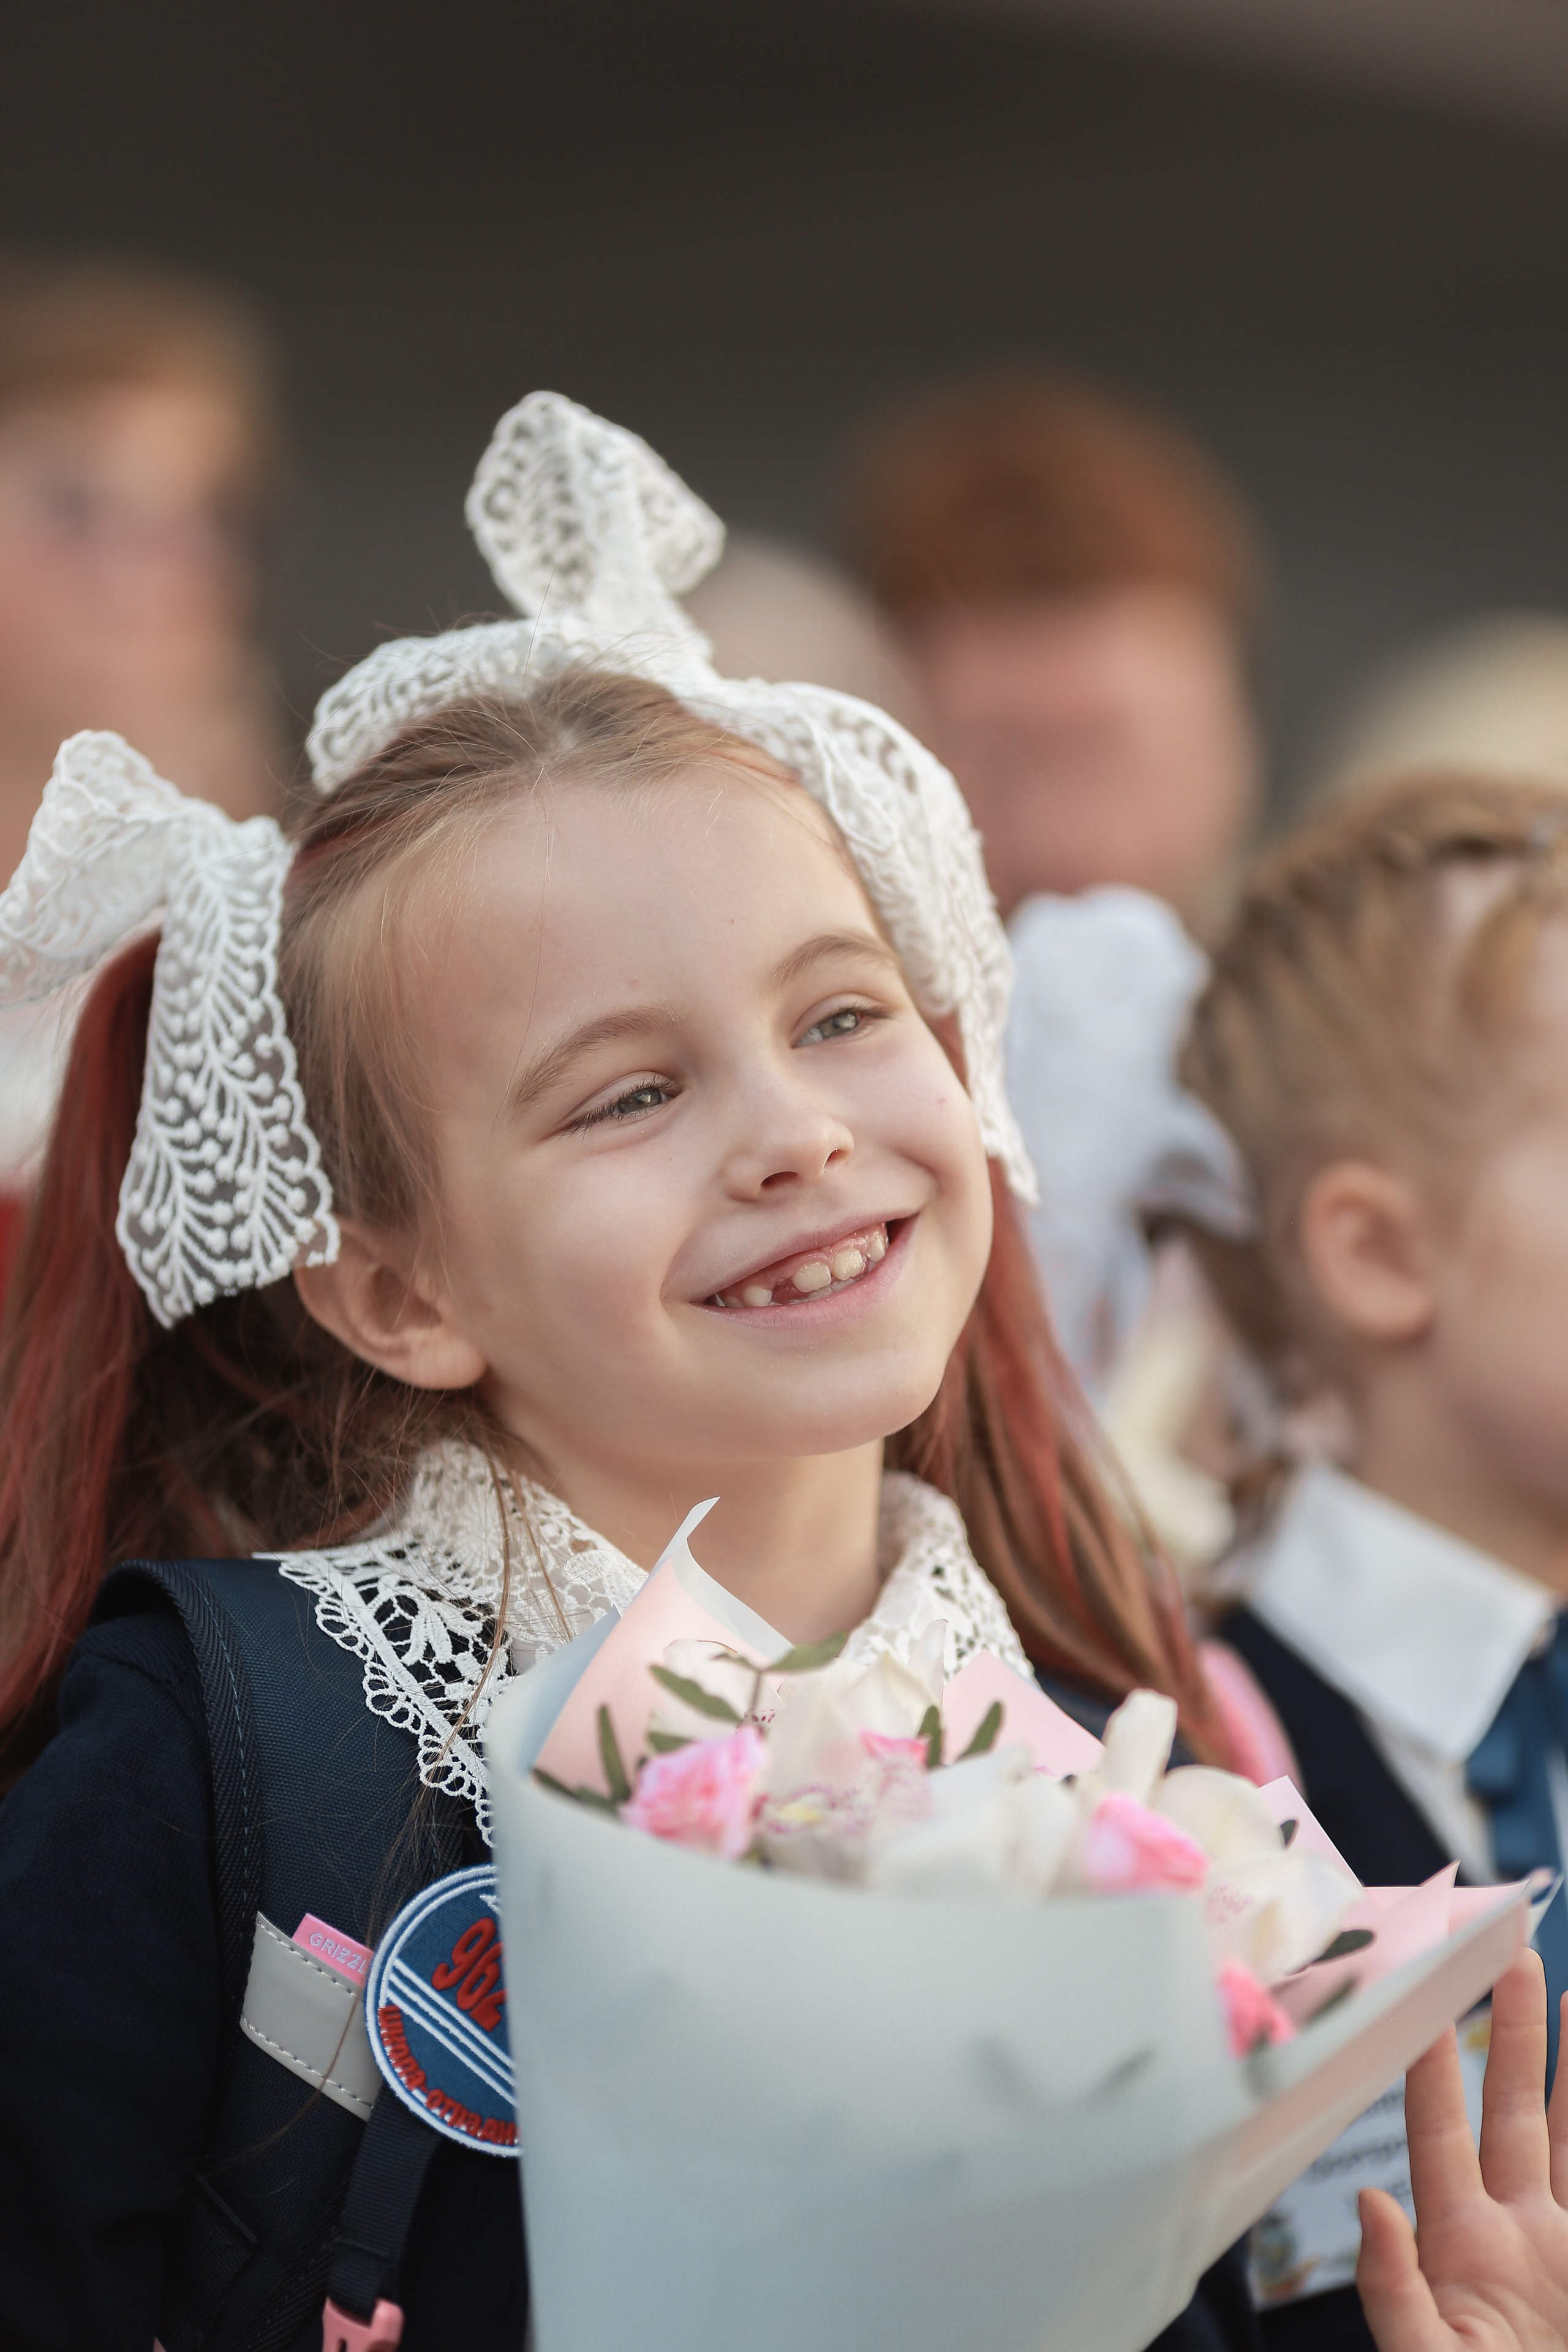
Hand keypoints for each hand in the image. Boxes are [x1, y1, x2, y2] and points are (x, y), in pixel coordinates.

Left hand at [1357, 1950, 1567, 2349]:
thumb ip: (1392, 2293)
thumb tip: (1366, 2199)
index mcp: (1460, 2249)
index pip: (1440, 2134)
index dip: (1431, 2067)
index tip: (1423, 1994)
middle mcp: (1515, 2234)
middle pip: (1510, 2111)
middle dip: (1512, 2035)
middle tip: (1512, 1954)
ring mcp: (1564, 2248)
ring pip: (1567, 2135)